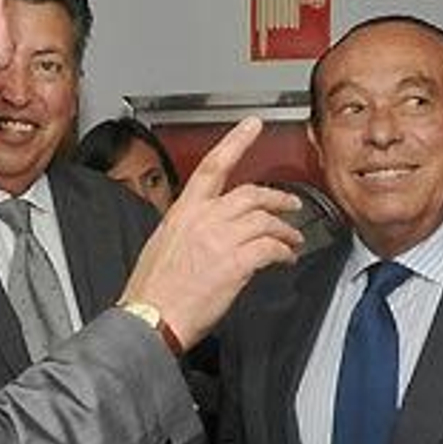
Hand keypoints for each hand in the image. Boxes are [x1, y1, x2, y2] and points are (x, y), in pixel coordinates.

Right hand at [121, 117, 302, 350]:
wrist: (150, 317)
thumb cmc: (152, 290)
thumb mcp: (163, 245)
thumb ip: (189, 229)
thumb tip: (211, 229)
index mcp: (183, 212)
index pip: (212, 166)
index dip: (235, 142)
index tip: (251, 126)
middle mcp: (203, 219)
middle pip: (251, 194)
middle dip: (277, 197)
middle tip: (291, 204)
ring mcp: (220, 240)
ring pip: (266, 220)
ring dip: (285, 230)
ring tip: (292, 240)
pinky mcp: (236, 263)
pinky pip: (271, 247)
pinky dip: (283, 252)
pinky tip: (285, 258)